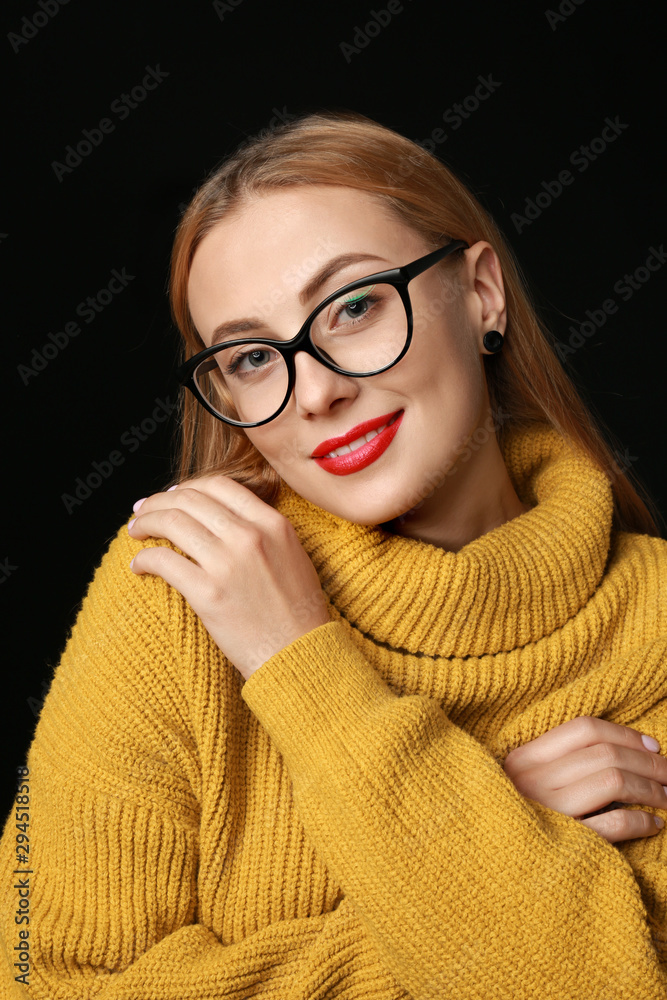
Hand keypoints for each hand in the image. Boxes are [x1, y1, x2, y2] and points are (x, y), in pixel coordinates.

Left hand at [128, 476, 329, 680]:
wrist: (299, 654)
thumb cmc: (297, 611)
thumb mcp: (292, 554)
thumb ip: (262, 530)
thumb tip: (221, 517)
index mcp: (273, 523)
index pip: (219, 485)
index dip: (188, 486)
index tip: (172, 496)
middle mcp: (250, 536)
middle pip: (189, 499)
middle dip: (158, 502)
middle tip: (142, 511)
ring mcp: (228, 564)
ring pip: (171, 523)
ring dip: (145, 523)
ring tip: (135, 531)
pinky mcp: (208, 594)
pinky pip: (163, 561)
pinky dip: (144, 559)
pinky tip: (138, 566)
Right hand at [502, 716, 666, 843]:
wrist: (483, 870)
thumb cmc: (514, 818)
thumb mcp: (524, 783)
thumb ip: (559, 763)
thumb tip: (625, 749)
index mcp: (523, 758)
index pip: (584, 729)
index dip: (625, 734)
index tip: (653, 746)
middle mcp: (533, 780)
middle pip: (606, 754)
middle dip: (649, 763)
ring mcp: (548, 812)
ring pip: (614, 781)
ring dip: (651, 788)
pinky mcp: (565, 844)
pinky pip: (614, 824)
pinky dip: (642, 821)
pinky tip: (654, 824)